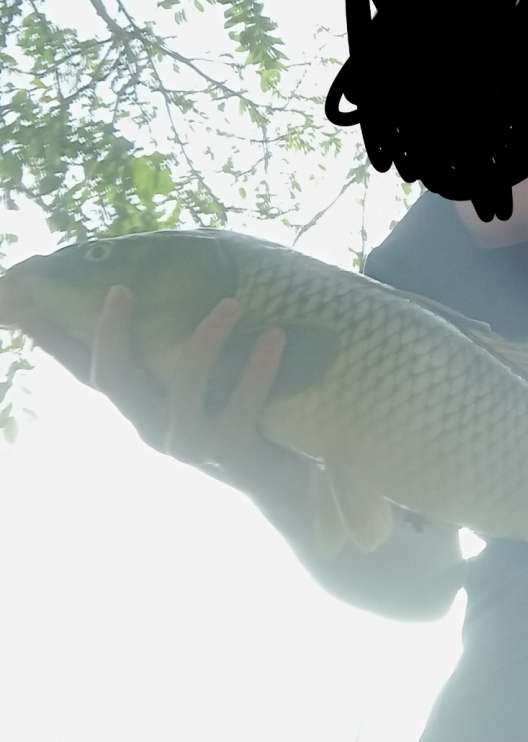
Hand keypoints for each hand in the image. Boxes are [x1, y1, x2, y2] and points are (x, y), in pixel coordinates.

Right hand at [28, 284, 290, 491]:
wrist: (287, 476)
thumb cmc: (245, 408)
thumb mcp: (209, 373)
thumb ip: (182, 337)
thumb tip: (181, 265)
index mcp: (140, 402)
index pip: (87, 369)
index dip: (54, 341)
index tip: (25, 306)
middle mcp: (151, 424)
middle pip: (113, 379)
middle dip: (111, 334)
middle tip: (122, 290)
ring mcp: (186, 443)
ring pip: (183, 384)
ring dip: (207, 338)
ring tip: (234, 302)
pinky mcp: (227, 455)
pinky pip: (239, 406)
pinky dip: (258, 369)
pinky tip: (274, 337)